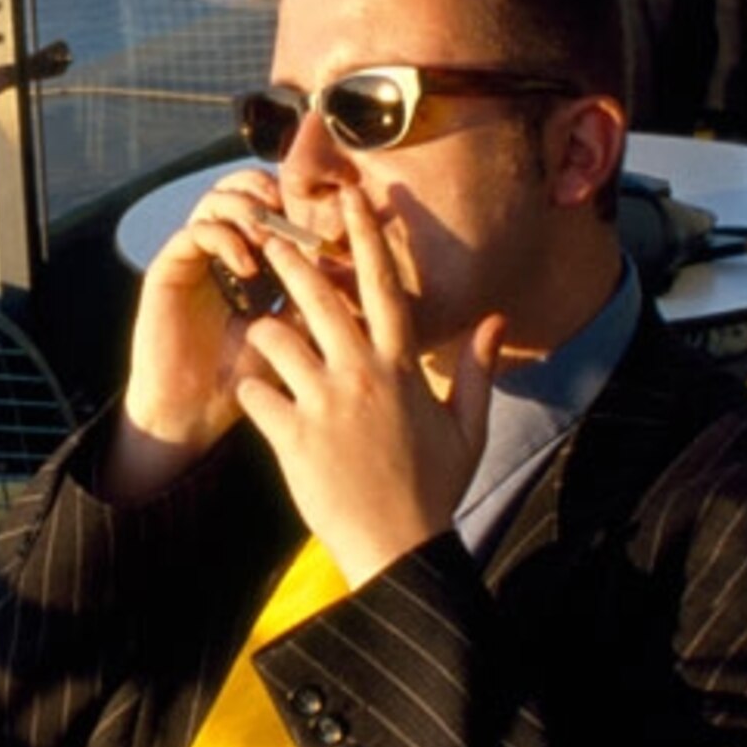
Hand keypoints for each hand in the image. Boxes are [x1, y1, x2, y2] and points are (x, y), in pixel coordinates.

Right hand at [102, 169, 298, 499]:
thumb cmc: (246, 378)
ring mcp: (192, 258)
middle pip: (240, 187)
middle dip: (268, 189)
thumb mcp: (295, 334)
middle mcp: (219, 250)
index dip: (296, 197)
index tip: (319, 214)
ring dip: (247, 209)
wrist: (193, 414)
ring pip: (216, 201)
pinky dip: (225, 240)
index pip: (270, 203)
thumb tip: (363, 270)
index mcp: (251, 257)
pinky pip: (195, 233)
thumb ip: (317, 298)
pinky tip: (248, 267)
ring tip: (270, 234)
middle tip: (292, 210)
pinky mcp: (168, 270)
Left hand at [230, 192, 500, 588]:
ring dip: (261, 330)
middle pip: (319, 297)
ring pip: (274, 338)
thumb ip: (479, 369)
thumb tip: (497, 320)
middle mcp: (362, 375)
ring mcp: (325, 405)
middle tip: (270, 234)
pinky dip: (249, 389)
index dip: (369, 237)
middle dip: (292, 259)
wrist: (398, 549)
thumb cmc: (434, 488)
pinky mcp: (292, 437)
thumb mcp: (467, 428)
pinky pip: (254, 393)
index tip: (355, 197)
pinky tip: (254, 397)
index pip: (385, 286)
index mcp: (402, 367)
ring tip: (257, 333)